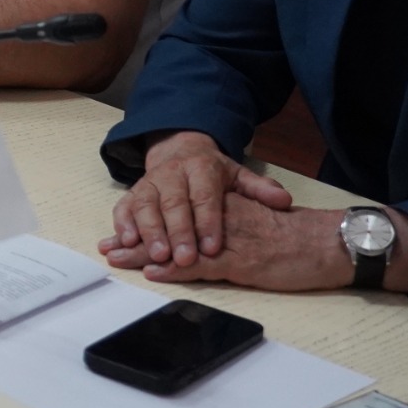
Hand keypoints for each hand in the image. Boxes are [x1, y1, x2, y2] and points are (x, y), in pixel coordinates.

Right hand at [99, 131, 292, 270]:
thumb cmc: (211, 172)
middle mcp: (172, 173)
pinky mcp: (133, 192)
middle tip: (184, 258)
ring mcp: (150, 182)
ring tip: (157, 256)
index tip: (213, 247)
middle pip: (174, 203)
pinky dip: (123, 224)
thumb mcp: (238, 175)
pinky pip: (124, 207)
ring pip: (146, 205)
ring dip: (149, 232)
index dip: (208, 222)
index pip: (205, 196)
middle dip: (178, 232)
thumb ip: (259, 189)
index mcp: (201, 168)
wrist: (178, 149)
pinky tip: (126, 242)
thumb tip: (283, 201)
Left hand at [106, 194, 355, 292]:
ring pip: (179, 245)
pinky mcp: (241, 261)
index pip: (178, 213)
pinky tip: (155, 272)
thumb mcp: (260, 222)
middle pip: (170, 227)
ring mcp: (229, 240)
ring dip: (146, 253)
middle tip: (108, 247)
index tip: (123, 230)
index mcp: (225, 208)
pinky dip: (177, 270)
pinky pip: (201, 266)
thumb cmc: (296, 237)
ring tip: (117, 259)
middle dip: (137, 238)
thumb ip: (233, 223)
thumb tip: (207, 236)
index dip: (149, 222)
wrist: (326, 242)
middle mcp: (221, 220)